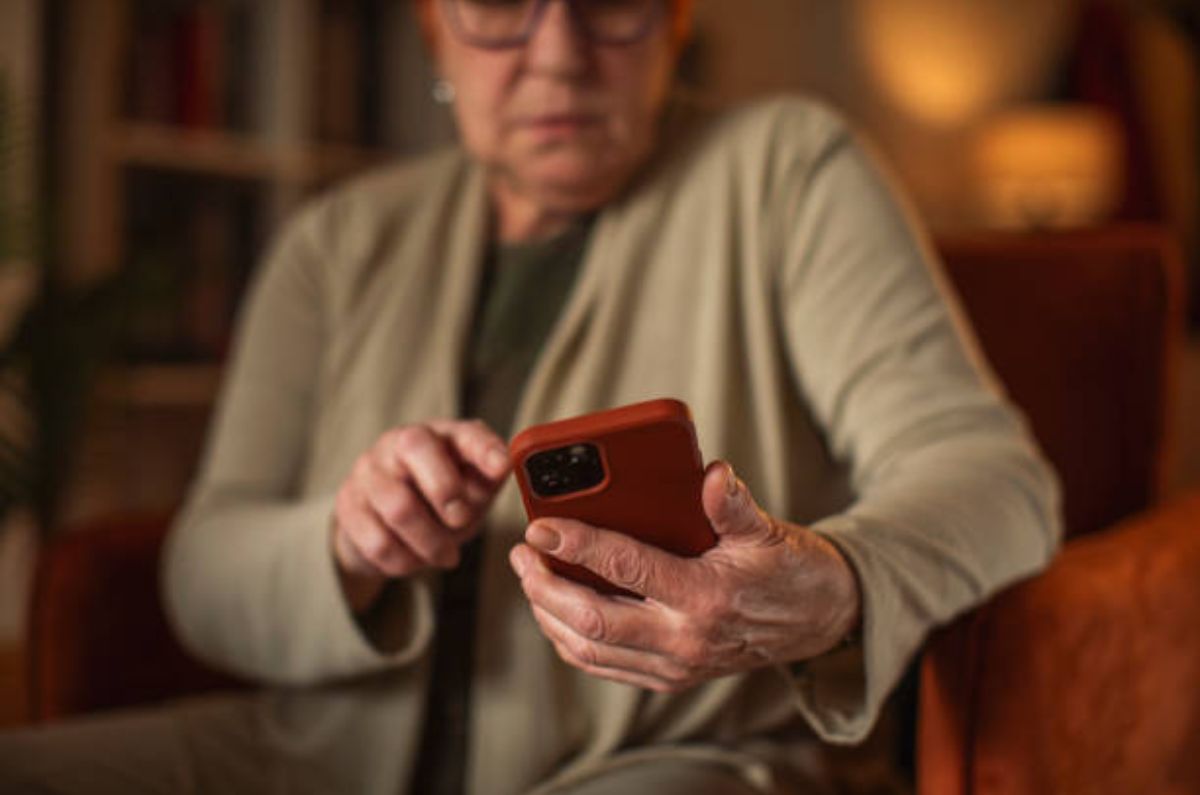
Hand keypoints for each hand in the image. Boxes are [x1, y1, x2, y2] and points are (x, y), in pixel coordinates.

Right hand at [333, 419, 510, 613]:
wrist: (387, 525)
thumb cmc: (441, 500)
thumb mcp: (471, 490)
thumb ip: (487, 480)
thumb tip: (502, 467)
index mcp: (440, 435)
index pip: (463, 431)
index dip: (483, 448)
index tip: (500, 467)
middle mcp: (398, 443)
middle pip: (415, 447)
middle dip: (445, 488)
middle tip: (461, 520)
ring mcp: (368, 471)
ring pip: (399, 506)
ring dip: (431, 542)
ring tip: (446, 555)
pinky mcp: (348, 506)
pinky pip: (378, 541)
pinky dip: (405, 561)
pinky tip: (416, 560)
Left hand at [508, 462, 861, 691]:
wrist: (819, 621)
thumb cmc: (789, 568)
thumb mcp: (767, 529)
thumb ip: (733, 505)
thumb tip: (714, 474)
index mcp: (706, 597)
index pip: (625, 567)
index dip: (576, 544)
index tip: (539, 526)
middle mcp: (685, 639)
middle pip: (591, 620)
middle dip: (545, 586)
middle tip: (522, 553)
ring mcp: (676, 666)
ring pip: (589, 649)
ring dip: (549, 614)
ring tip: (530, 577)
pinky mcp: (670, 677)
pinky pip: (604, 664)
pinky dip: (570, 639)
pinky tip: (556, 609)